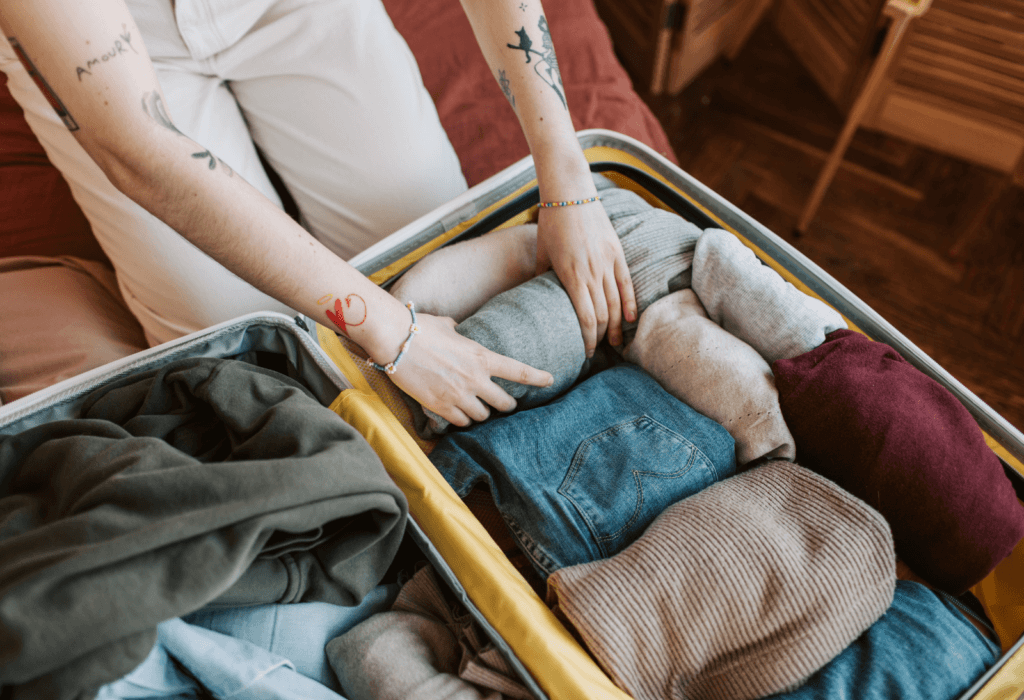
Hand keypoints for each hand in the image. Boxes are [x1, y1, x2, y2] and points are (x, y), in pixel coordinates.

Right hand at [389, 313, 553, 426]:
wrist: (395, 340)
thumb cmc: (420, 328)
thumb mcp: (447, 326)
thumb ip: (459, 332)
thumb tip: (456, 328)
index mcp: (481, 356)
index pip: (518, 371)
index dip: (537, 377)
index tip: (550, 380)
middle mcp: (475, 378)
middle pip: (504, 403)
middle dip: (507, 405)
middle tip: (506, 405)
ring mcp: (458, 395)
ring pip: (482, 416)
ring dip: (481, 413)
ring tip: (476, 408)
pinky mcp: (440, 407)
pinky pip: (461, 422)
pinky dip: (462, 420)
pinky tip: (458, 414)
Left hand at [536, 202, 636, 355]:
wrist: (571, 193)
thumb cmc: (551, 222)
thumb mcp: (542, 252)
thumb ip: (541, 277)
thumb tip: (537, 298)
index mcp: (571, 275)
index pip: (585, 318)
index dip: (588, 339)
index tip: (586, 352)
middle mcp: (592, 272)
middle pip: (603, 315)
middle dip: (601, 337)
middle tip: (599, 350)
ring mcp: (607, 262)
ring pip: (616, 303)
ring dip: (616, 326)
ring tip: (615, 342)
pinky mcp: (617, 252)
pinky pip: (627, 283)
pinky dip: (630, 303)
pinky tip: (630, 319)